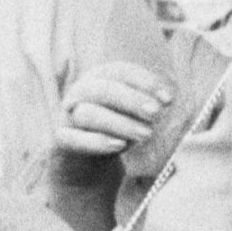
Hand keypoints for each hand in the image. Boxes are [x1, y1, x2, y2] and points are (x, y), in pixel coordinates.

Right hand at [53, 63, 175, 160]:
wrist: (89, 158)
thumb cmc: (120, 126)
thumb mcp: (138, 112)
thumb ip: (150, 102)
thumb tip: (165, 100)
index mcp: (101, 78)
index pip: (120, 71)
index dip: (145, 82)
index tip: (169, 99)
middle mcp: (81, 93)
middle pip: (102, 90)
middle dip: (131, 100)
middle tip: (157, 113)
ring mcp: (68, 116)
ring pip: (89, 114)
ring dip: (120, 123)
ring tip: (147, 134)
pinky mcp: (62, 140)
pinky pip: (72, 139)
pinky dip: (96, 142)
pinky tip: (119, 145)